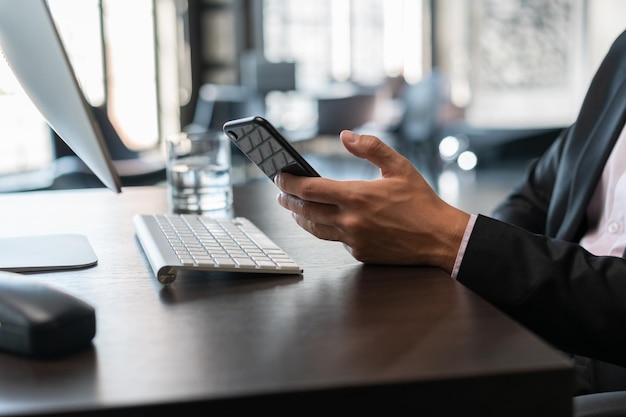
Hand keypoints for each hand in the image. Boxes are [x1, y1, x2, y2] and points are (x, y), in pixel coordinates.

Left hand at [274, 130, 470, 273]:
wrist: (440, 238)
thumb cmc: (421, 202)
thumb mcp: (399, 166)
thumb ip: (371, 148)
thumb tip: (345, 136)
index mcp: (356, 196)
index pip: (309, 188)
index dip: (289, 181)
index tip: (279, 175)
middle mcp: (350, 220)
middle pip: (305, 210)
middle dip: (287, 200)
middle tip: (280, 192)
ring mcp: (353, 240)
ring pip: (314, 228)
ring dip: (299, 217)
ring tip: (293, 208)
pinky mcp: (359, 253)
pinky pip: (335, 240)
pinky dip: (327, 229)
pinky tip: (326, 221)